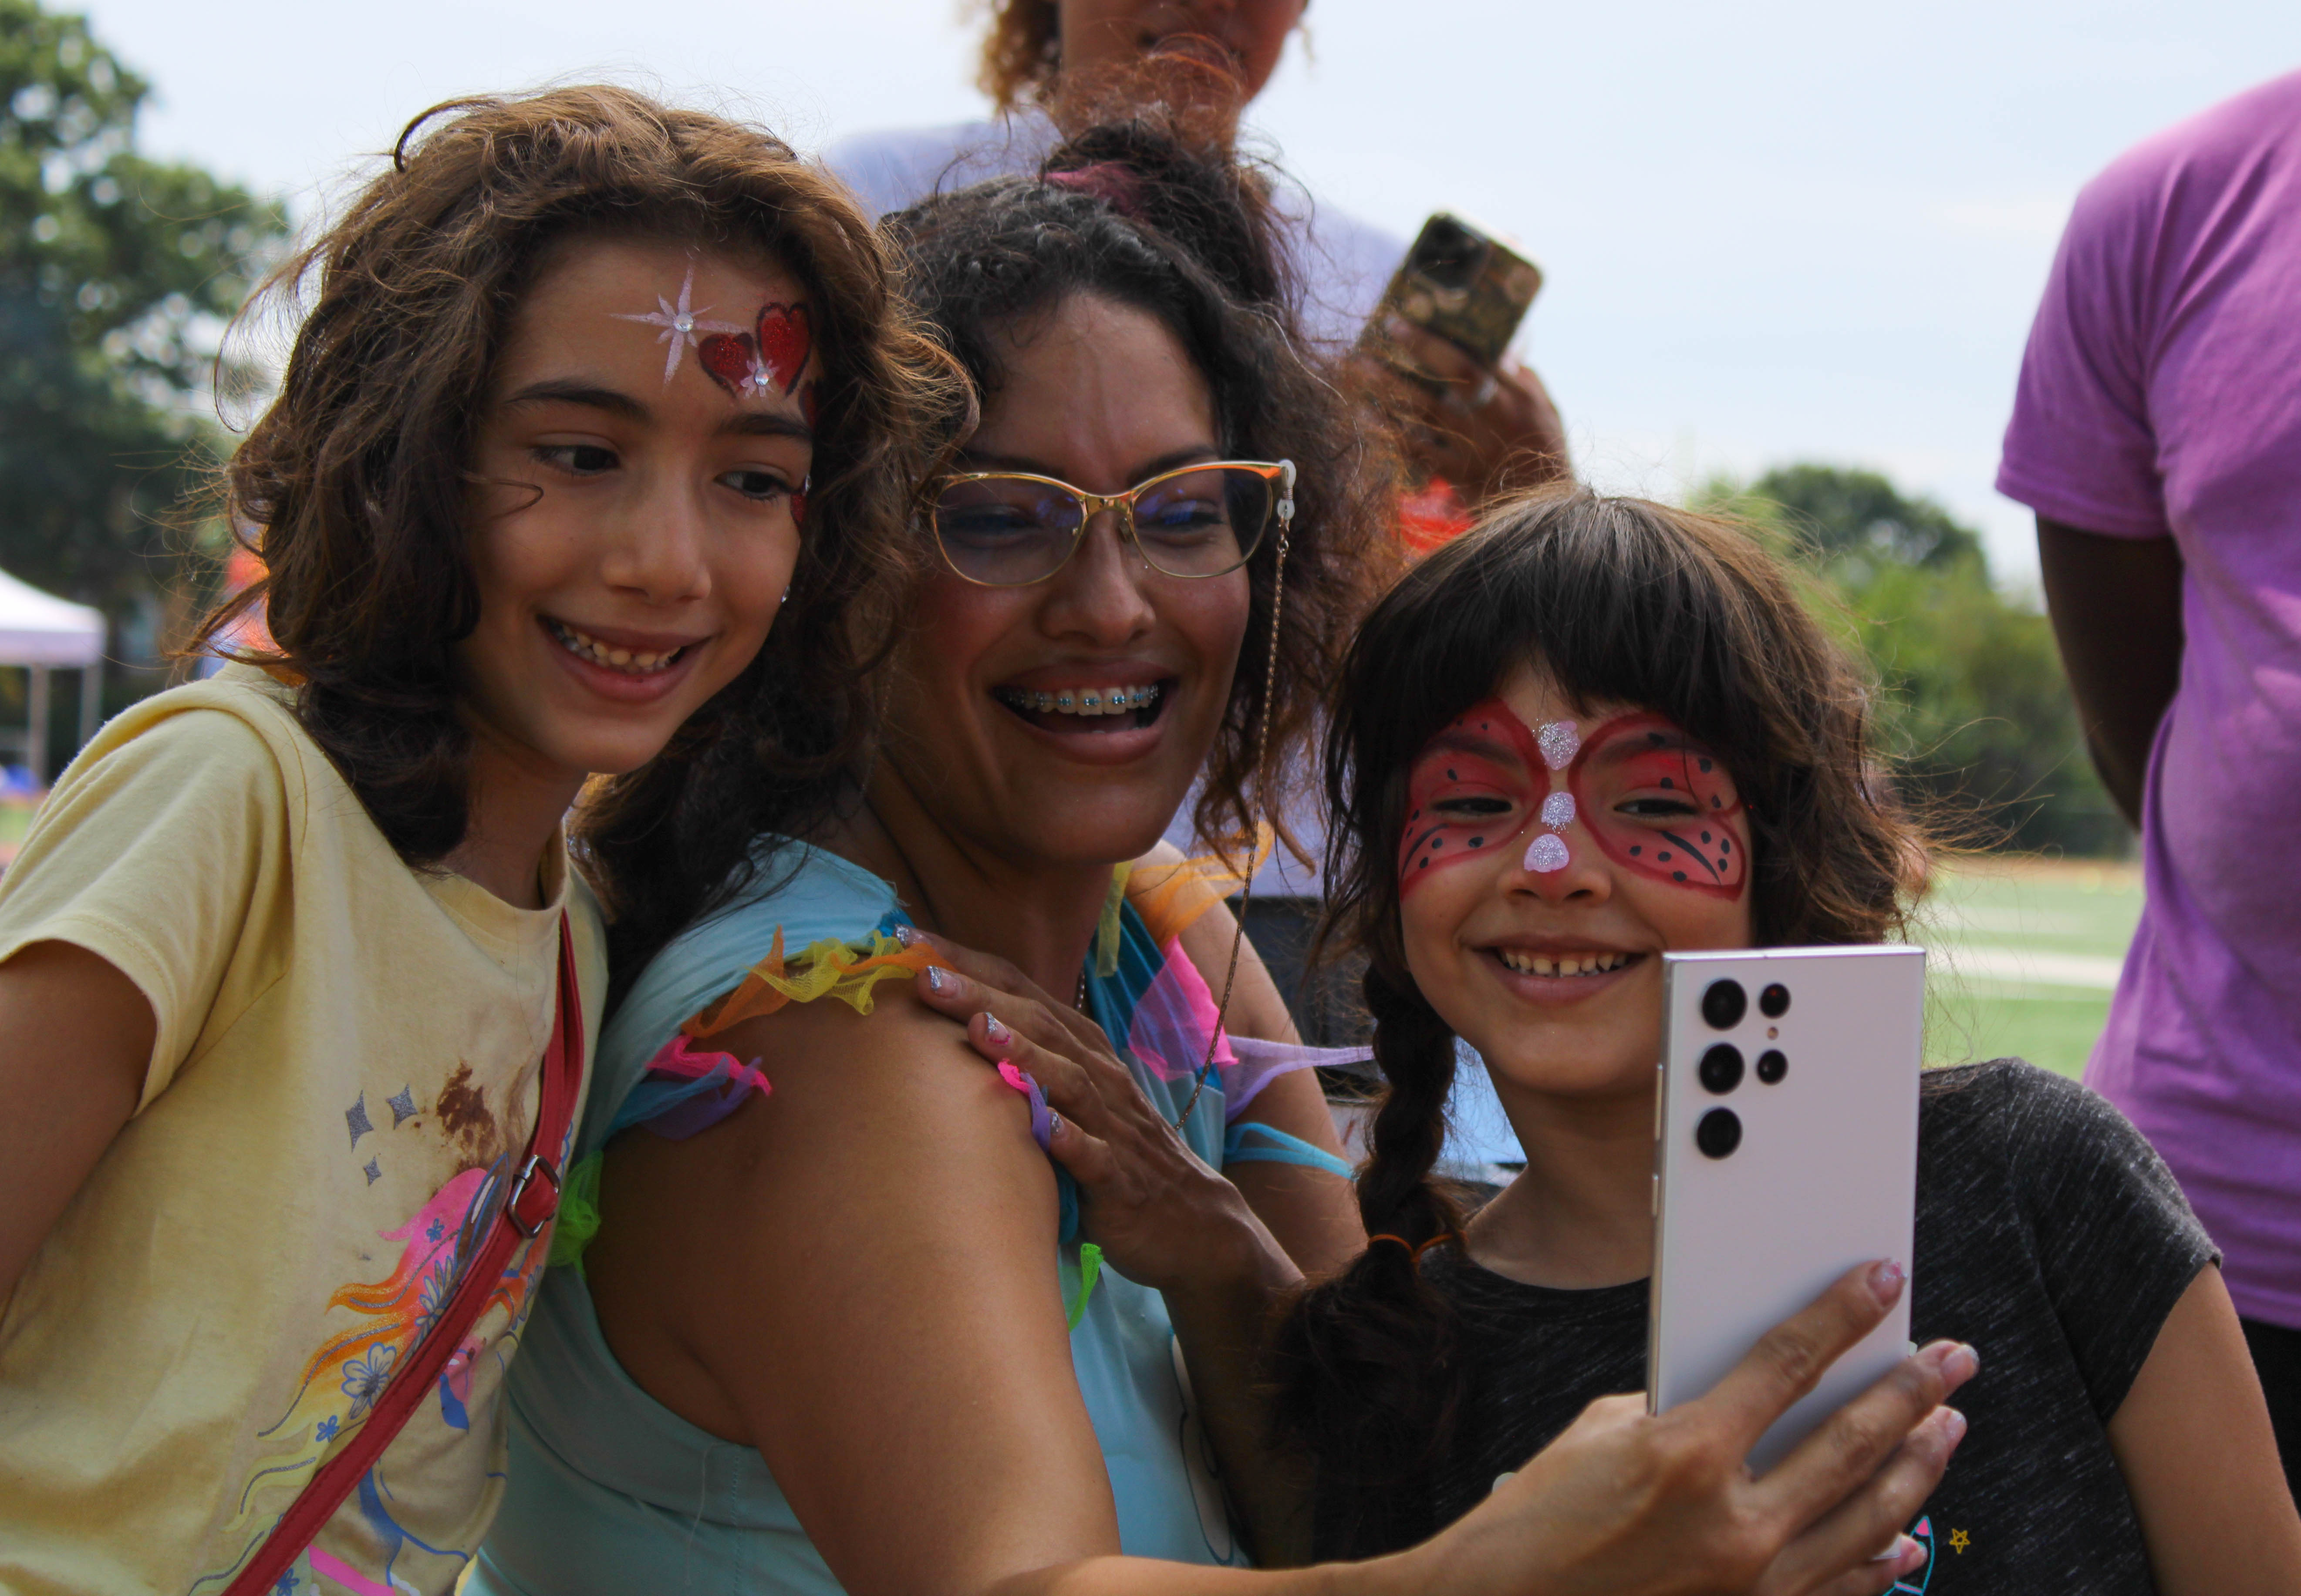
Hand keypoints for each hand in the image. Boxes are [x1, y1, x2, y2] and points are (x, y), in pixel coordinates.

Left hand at [907, 930, 1292, 1298]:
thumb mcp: (1072, 1098)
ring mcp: (1112, 1126)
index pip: (1021, 991)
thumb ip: (1025, 1062)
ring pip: (1068, 1079)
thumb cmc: (1115, 1152)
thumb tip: (945, 1026)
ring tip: (977, 1030)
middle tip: (926, 975)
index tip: (909, 940)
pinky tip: (1043, 1127)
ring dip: (1023, 1053)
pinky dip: (1070, 1138)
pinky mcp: (1120, 1179)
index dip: (968, 964)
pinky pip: (1094, 1156)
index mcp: (1081, 1050)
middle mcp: (1098, 1076)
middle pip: (1039, 1024)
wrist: (1189, 1221)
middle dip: (981, 996)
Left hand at [1364, 315, 1569, 504]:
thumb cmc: (1543, 446)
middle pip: (1447, 377)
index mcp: (1514, 396)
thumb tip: (1500, 343)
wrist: (1544, 505)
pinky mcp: (1455, 472)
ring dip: (1389, 386)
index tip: (1401, 321)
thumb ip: (1520, 375)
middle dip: (1411, 352)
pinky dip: (1390, 431)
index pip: (1472, 359)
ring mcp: (1470, 445)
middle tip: (1376, 331)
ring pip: (1423, 410)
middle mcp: (1490, 417)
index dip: (1434, 341)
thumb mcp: (1543, 406)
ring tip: (1358, 366)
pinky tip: (1366, 414)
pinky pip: (1416, 448)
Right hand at [1405, 1261, 1972, 1595]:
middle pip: (1851, 1443)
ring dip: (1917, 1467)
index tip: (1880, 1283)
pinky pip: (1845, 1589)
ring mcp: (1753, 1585)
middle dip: (1912, 1391)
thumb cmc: (1538, 1520)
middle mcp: (1734, 1524)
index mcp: (1687, 1456)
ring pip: (1869, 1518)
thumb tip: (1739, 1400)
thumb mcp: (1602, 1435)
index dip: (1840, 1317)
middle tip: (1953, 1359)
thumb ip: (1680, 1412)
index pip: (1787, 1365)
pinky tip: (1910, 1536)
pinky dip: (1885, 1561)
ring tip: (1948, 1427)